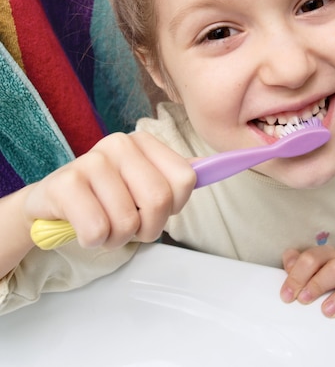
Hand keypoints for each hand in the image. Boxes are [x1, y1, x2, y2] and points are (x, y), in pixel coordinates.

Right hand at [24, 131, 195, 249]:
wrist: (53, 204)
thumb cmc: (105, 198)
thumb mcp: (143, 185)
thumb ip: (177, 178)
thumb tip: (232, 161)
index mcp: (144, 142)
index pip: (185, 180)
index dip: (173, 207)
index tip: (152, 208)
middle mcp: (119, 143)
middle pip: (159, 200)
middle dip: (146, 228)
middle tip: (129, 225)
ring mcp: (91, 160)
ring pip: (127, 221)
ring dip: (117, 238)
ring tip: (103, 225)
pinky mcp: (64, 183)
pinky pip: (97, 229)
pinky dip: (93, 240)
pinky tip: (82, 227)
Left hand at [280, 245, 334, 316]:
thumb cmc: (330, 280)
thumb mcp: (312, 274)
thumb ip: (297, 268)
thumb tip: (288, 263)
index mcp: (325, 256)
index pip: (310, 259)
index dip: (297, 276)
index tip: (287, 295)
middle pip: (334, 267)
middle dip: (317, 284)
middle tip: (304, 300)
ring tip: (328, 310)